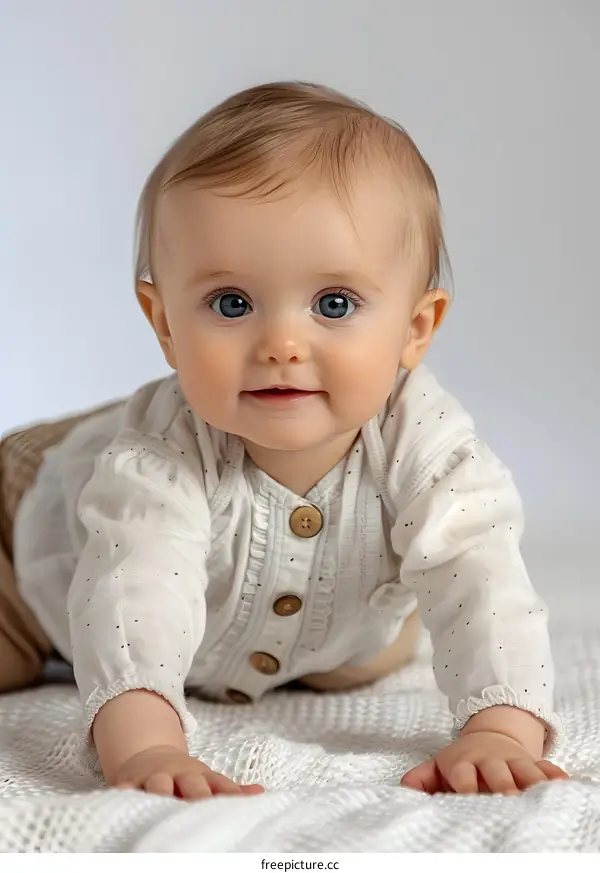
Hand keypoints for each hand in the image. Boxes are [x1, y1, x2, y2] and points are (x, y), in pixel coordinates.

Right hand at [113, 744, 264, 799]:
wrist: (150, 756)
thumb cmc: (185, 777)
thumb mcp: (208, 779)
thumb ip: (231, 789)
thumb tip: (261, 793)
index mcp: (201, 776)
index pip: (219, 786)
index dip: (228, 796)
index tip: (235, 809)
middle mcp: (179, 774)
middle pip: (192, 785)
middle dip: (198, 798)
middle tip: (203, 812)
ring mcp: (154, 777)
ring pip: (158, 786)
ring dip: (162, 795)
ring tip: (164, 812)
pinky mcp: (129, 783)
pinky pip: (125, 791)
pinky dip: (125, 799)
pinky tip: (125, 811)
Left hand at [401, 730, 568, 794]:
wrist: (488, 737)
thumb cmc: (460, 763)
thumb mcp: (437, 766)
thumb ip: (419, 778)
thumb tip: (402, 790)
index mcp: (463, 762)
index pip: (463, 774)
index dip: (465, 787)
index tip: (469, 800)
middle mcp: (488, 760)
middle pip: (497, 773)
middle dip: (502, 786)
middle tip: (508, 800)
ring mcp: (512, 760)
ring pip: (523, 770)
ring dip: (530, 781)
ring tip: (537, 795)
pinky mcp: (531, 762)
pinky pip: (546, 767)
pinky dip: (554, 775)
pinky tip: (563, 783)